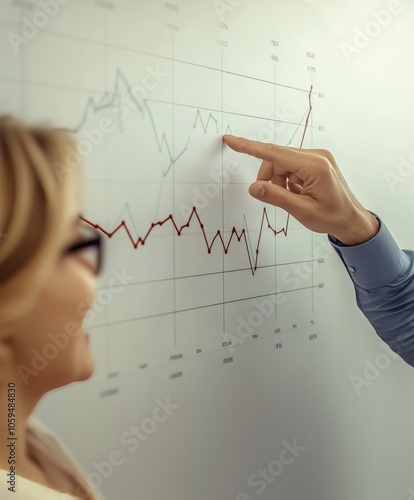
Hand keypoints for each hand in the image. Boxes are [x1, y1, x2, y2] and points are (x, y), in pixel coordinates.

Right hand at [223, 135, 379, 244]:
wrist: (351, 219)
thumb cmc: (332, 217)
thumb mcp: (302, 210)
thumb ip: (276, 197)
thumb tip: (254, 187)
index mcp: (315, 166)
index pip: (275, 153)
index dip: (250, 147)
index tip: (231, 140)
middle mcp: (317, 155)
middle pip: (276, 158)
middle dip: (269, 177)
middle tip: (272, 196)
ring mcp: (317, 157)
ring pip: (282, 163)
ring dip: (279, 180)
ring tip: (291, 198)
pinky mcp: (316, 162)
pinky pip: (291, 166)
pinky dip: (287, 180)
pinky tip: (297, 193)